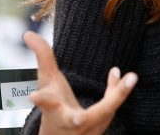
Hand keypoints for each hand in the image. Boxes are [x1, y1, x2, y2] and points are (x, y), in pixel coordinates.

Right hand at [23, 31, 137, 134]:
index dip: (42, 99)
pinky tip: (124, 74)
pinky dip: (119, 90)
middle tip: (80, 115)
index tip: (35, 96)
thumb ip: (43, 58)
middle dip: (79, 116)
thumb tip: (28, 33)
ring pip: (103, 113)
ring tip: (131, 76)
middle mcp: (70, 121)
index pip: (46, 104)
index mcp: (53, 111)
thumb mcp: (48, 84)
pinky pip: (114, 106)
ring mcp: (88, 126)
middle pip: (75, 119)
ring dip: (117, 96)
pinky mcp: (103, 124)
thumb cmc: (56, 108)